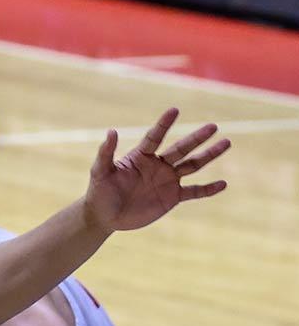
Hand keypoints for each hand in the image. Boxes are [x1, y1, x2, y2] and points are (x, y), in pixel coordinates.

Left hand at [83, 109, 228, 232]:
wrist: (105, 215)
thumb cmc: (99, 191)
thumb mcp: (100, 171)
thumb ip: (106, 152)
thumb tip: (111, 131)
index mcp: (140, 156)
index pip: (155, 136)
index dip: (164, 124)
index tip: (175, 109)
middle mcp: (157, 165)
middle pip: (181, 148)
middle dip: (197, 138)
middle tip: (214, 126)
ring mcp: (167, 180)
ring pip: (193, 165)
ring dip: (209, 155)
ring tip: (226, 143)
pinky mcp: (172, 197)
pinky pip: (194, 192)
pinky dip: (208, 189)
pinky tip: (223, 183)